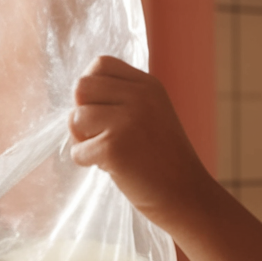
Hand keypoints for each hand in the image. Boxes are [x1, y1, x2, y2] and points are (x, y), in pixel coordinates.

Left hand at [68, 56, 212, 224]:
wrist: (186, 195)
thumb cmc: (163, 160)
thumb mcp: (152, 115)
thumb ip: (123, 99)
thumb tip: (78, 94)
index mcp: (149, 85)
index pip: (101, 64)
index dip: (93, 89)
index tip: (106, 113)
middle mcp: (139, 97)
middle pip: (82, 87)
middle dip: (83, 113)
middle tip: (102, 135)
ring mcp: (127, 120)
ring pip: (75, 118)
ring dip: (84, 140)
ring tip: (109, 153)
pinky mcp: (113, 147)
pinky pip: (77, 150)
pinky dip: (87, 162)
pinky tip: (112, 168)